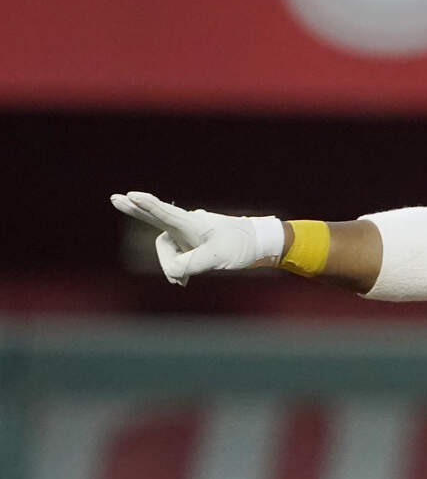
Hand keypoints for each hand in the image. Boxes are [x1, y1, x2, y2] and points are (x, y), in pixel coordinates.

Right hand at [110, 191, 282, 285]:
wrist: (258, 244)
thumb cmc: (238, 246)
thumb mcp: (215, 259)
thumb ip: (190, 265)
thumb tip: (173, 273)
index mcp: (191, 223)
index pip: (164, 212)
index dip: (147, 205)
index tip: (131, 195)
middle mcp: (185, 225)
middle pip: (155, 217)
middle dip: (136, 210)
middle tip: (115, 198)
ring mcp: (187, 234)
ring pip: (166, 250)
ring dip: (170, 266)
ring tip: (182, 283)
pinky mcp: (191, 243)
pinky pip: (176, 256)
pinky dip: (177, 269)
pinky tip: (182, 282)